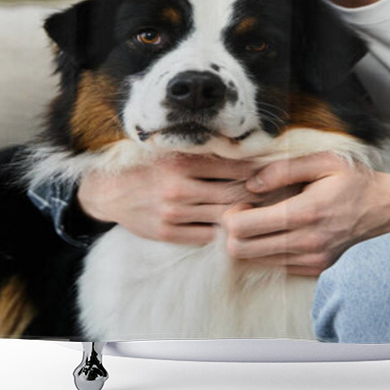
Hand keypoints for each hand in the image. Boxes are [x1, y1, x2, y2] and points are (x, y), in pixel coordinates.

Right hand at [77, 154, 262, 244]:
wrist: (110, 191)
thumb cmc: (149, 166)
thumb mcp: (175, 152)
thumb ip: (206, 155)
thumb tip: (246, 154)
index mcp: (183, 163)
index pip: (233, 168)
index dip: (258, 171)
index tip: (275, 171)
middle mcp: (179, 188)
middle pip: (232, 194)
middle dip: (258, 195)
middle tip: (278, 194)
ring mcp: (173, 214)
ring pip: (222, 217)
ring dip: (246, 215)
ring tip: (265, 211)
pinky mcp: (168, 233)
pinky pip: (207, 236)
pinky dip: (224, 232)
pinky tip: (237, 227)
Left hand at [221, 151, 389, 275]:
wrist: (389, 211)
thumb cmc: (356, 182)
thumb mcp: (325, 162)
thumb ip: (285, 169)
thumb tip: (252, 183)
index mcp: (305, 213)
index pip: (243, 229)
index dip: (230, 216)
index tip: (240, 202)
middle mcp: (306, 243)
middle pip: (241, 251)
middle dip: (232, 232)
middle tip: (245, 212)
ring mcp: (310, 261)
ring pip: (254, 262)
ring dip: (248, 243)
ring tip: (261, 220)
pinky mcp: (315, 270)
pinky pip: (275, 267)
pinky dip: (266, 251)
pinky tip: (277, 231)